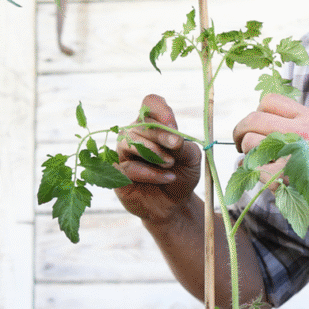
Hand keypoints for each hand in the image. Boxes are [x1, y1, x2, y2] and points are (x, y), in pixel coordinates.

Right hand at [115, 95, 201, 225]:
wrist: (176, 204)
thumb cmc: (182, 175)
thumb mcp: (191, 158)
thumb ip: (183, 145)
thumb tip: (174, 138)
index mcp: (152, 125)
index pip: (149, 103)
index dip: (160, 110)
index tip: (173, 125)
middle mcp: (134, 136)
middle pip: (140, 124)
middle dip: (160, 134)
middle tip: (176, 146)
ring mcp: (123, 154)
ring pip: (128, 142)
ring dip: (152, 152)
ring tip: (170, 164)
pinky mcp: (117, 175)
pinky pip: (127, 168)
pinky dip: (149, 173)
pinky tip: (166, 177)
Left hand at [232, 94, 308, 183]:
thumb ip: (293, 124)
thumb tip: (257, 120)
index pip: (269, 101)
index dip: (256, 112)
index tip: (256, 126)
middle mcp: (299, 132)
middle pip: (252, 118)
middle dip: (240, 131)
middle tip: (240, 142)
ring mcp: (289, 154)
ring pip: (248, 141)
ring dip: (246, 152)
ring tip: (256, 161)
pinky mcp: (279, 176)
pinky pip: (248, 165)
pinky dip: (246, 169)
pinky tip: (255, 174)